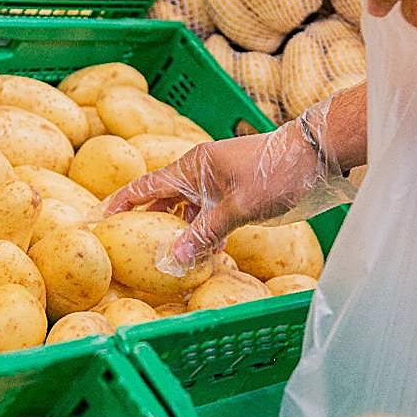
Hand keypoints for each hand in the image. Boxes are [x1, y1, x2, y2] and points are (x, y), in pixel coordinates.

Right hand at [104, 103, 353, 271]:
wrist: (316, 157)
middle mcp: (201, 173)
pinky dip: (203, 234)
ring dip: (179, 232)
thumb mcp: (239, 207)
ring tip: (164, 259)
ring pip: (188, 211)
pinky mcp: (237, 195)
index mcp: (193, 166)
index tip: (99, 219)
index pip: (146, 186)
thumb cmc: (277, 173)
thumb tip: (172, 260)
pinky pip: (210, 216)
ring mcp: (219, 184)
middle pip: (163, 200)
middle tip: (127, 248)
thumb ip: (205, 233)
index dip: (121, 202)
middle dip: (147, 223)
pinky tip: (204, 255)